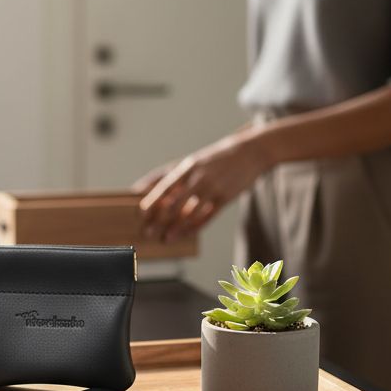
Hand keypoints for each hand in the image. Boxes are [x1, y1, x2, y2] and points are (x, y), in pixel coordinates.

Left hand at [138, 127, 267, 240]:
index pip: (164, 186)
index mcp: (188, 167)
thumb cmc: (215, 159)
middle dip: (159, 219)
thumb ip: (173, 176)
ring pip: (190, 213)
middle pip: (175, 203)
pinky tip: (185, 235)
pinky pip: (207, 218)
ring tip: (165, 238)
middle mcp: (199, 177)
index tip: (139, 214)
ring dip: (176, 228)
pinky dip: (194, 228)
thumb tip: (148, 190)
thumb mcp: (194, 161)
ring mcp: (213, 188)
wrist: (250, 152)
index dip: (151, 201)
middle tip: (146, 232)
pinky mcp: (226, 198)